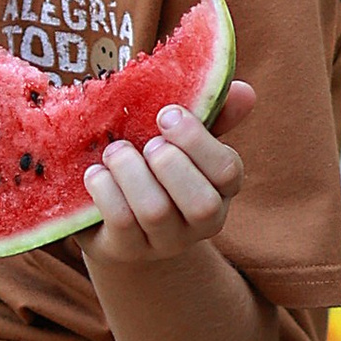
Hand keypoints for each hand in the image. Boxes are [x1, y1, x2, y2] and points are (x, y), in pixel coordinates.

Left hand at [83, 79, 253, 265]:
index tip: (166, 114)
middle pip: (201, 204)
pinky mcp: (127, 250)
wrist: (116, 220)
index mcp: (222, 188)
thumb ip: (212, 114)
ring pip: (156, 212)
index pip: (227, 170)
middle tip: (146, 144)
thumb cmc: (156, 167)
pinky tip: (96, 173)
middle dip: (170, 164)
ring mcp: (164, 241)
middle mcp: (201, 222)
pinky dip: (105, 190)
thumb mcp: (183, 140)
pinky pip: (120, 221)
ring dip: (131, 172)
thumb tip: (244, 90)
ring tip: (115, 152)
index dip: (197, 140)